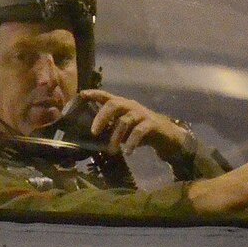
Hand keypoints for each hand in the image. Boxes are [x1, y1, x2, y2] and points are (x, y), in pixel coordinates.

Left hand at [77, 89, 192, 158]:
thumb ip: (110, 129)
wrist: (167, 137)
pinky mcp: (152, 124)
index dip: (94, 94)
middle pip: (114, 104)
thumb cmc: (141, 132)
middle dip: (101, 117)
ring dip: (116, 136)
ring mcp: (142, 114)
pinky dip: (131, 142)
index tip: (81, 95)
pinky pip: (139, 131)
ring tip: (111, 150)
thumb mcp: (123, 129)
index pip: (106, 96)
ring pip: (125, 120)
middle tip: (94, 132)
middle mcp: (131, 106)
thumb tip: (92, 137)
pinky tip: (128, 152)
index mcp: (122, 105)